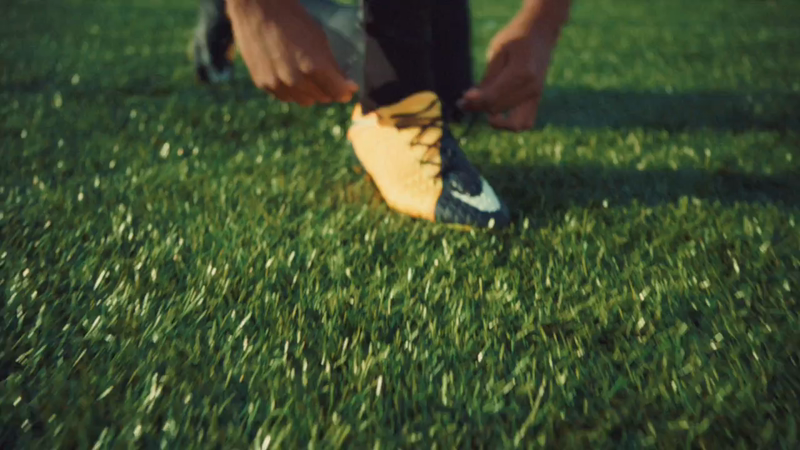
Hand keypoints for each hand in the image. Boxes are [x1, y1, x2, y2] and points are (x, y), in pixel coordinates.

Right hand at [226, 0, 358, 105]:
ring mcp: (278, 84)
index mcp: (314, 67)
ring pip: (304, 101)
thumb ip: (332, 65)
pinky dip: (292, 91)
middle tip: (327, 79)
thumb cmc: (293, 20)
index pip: (338, 93)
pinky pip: (285, 97)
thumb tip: (345, 86)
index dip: (345, 91)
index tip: (348, 87)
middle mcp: (296, 80)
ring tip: (308, 77)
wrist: (257, 9)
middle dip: (328, 90)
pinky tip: (291, 77)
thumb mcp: (319, 39)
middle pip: (322, 98)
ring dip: (310, 93)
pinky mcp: (263, 84)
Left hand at [458, 12, 562, 130]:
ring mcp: (536, 96)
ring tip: (482, 108)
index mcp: (521, 73)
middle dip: (478, 107)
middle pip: (499, 109)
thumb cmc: (515, 38)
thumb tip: (469, 101)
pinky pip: (525, 123)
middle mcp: (531, 88)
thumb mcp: (497, 51)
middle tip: (463, 101)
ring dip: (494, 119)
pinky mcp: (536, 99)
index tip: (460, 100)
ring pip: (512, 122)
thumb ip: (487, 78)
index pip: (493, 97)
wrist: (539, 33)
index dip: (474, 101)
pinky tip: (496, 114)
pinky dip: (510, 124)